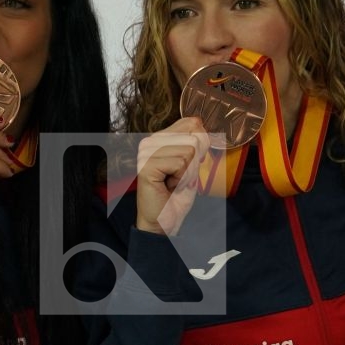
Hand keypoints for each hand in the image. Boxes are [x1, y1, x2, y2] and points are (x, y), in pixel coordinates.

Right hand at [135, 118, 208, 235]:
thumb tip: (199, 123)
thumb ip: (196, 143)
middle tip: (178, 178)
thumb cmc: (176, 195)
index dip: (199, 147)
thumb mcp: (192, 164)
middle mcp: (149, 141)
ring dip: (187, 173)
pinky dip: (180, 179)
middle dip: (194, 163)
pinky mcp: (146, 165)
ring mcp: (145, 152)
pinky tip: (168, 186)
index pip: (191, 123)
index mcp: (160, 137)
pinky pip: (179, 163)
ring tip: (173, 183)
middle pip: (193, 138)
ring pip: (188, 151)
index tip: (186, 166)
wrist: (165, 220)